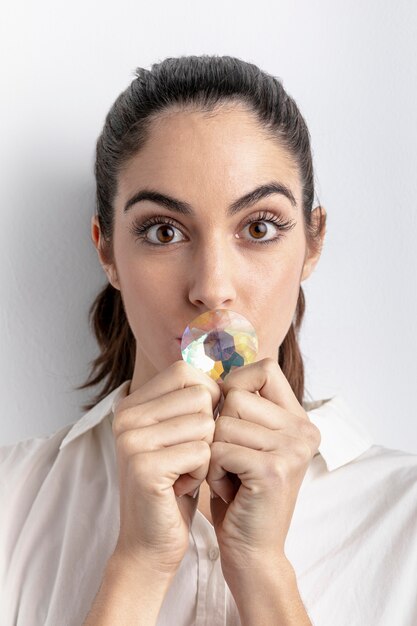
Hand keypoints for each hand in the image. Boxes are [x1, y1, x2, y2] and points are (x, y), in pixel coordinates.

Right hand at [111, 360, 220, 575]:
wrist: (152, 541)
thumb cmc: (174, 483)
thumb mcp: (180, 432)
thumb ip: (191, 398)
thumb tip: (227, 361)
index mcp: (132, 403)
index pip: (185, 371)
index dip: (207, 396)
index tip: (199, 428)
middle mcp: (126, 415)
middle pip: (200, 395)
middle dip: (208, 430)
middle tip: (186, 457)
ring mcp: (131, 439)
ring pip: (205, 424)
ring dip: (206, 453)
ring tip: (183, 472)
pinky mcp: (144, 466)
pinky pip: (202, 452)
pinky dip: (202, 473)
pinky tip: (181, 487)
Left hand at [206, 357, 320, 575]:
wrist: (252, 550)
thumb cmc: (241, 491)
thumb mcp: (246, 440)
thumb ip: (242, 403)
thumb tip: (209, 359)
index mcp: (299, 418)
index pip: (264, 367)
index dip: (235, 385)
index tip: (227, 415)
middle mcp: (303, 429)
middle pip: (235, 396)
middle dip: (219, 429)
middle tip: (231, 460)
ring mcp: (293, 449)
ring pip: (222, 423)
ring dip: (213, 452)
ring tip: (230, 475)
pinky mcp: (274, 470)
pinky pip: (219, 450)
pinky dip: (212, 471)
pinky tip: (228, 489)